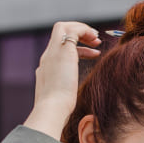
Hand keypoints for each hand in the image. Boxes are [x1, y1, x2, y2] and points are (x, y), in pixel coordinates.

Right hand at [23, 22, 101, 138]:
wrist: (51, 111)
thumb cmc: (59, 114)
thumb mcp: (63, 105)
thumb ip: (67, 101)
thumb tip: (76, 112)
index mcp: (46, 70)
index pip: (59, 50)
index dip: (76, 47)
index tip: (92, 52)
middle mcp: (47, 58)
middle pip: (59, 34)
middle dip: (78, 33)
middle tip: (95, 40)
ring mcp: (53, 53)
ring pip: (63, 28)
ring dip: (82, 29)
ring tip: (97, 38)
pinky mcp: (62, 51)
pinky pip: (72, 30)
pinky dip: (84, 30)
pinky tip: (96, 40)